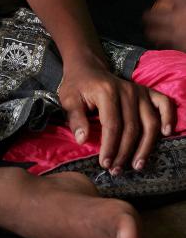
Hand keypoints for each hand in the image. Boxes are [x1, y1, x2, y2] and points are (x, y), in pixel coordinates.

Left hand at [57, 54, 174, 174]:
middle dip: (125, 153)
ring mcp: (138, 91)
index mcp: (106, 92)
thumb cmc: (77, 86)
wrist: (87, 67)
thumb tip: (82, 140)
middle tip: (116, 170)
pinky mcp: (146, 91)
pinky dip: (168, 118)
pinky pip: (164, 104)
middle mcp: (126, 90)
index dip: (110, 147)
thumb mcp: (68, 99)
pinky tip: (166, 134)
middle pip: (131, 128)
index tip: (104, 164)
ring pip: (149, 123)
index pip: (112, 125)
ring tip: (137, 165)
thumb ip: (75, 119)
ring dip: (145, 147)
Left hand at [139, 0, 185, 50]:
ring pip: (154, 33)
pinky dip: (163, 44)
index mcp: (184, 1)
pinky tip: (163, 43)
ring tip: (150, 31)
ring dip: (151, 31)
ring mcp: (177, 34)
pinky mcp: (180, 47)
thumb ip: (183, 0)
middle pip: (152, 15)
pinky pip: (166, 45)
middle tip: (146, 17)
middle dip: (148, 17)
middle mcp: (177, 17)